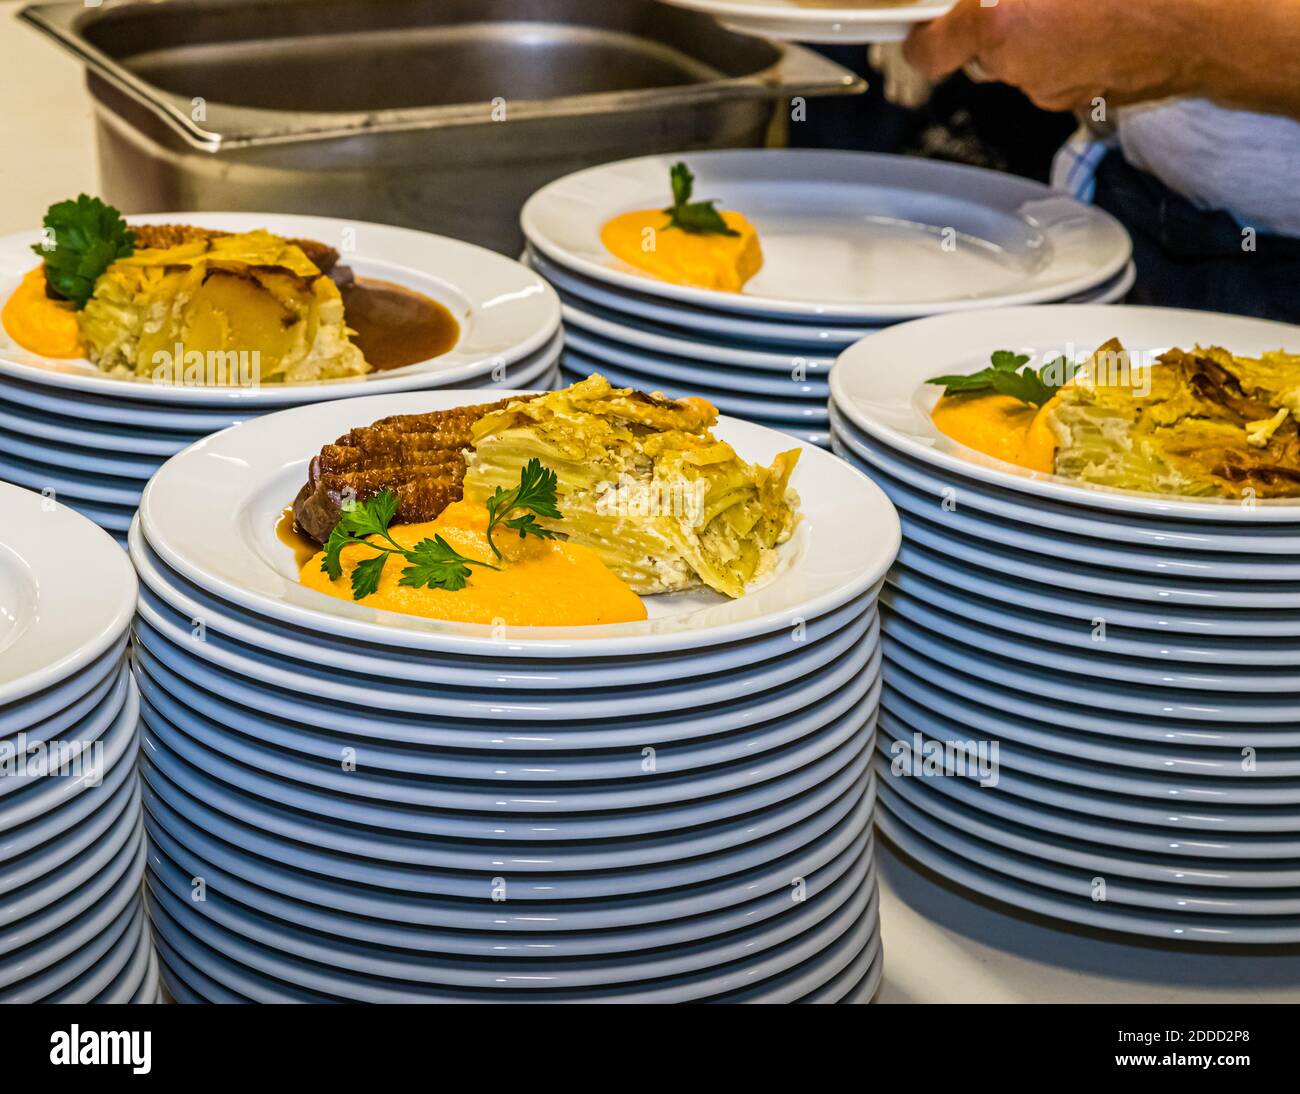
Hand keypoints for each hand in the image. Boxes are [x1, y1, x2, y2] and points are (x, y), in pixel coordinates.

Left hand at [903, 0, 1197, 112]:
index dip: (922, 35)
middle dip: (990, 23)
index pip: (927, 51)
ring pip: (1020, 62)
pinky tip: (1097, 17)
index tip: (923, 20)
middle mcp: (1019, 70)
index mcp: (1001, 30)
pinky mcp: (1083, 97)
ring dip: (1033, 32)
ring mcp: (1053, 90)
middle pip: (978, 52)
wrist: (1207, 26)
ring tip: (1069, 0)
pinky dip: (1066, 46)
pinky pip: (1058, 69)